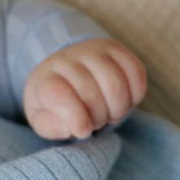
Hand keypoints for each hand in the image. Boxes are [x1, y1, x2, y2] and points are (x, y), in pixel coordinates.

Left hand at [23, 38, 147, 139]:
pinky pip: (135, 71)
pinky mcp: (115, 48)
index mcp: (45, 79)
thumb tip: (72, 128)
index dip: (76, 118)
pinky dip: (136, 94)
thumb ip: (50, 127)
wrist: (64, 70)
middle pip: (91, 94)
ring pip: (115, 84)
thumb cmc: (53, 102)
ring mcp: (92, 50)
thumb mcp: (42, 119)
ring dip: (118, 109)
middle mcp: (67, 59)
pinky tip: (126, 101)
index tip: (83, 131)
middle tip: (96, 123)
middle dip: (98, 118)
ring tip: (111, 114)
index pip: (60, 97)